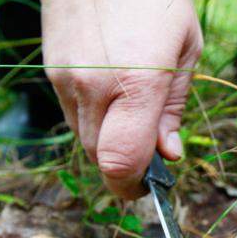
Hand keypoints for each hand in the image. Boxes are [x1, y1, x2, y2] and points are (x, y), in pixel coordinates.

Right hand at [41, 0, 201, 198]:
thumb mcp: (185, 49)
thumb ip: (172, 108)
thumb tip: (167, 154)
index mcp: (137, 82)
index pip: (120, 162)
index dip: (131, 186)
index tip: (146, 188)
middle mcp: (93, 86)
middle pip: (100, 158)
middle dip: (124, 166)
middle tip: (148, 153)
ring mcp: (65, 77)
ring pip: (82, 138)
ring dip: (107, 142)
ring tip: (131, 114)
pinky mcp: (51, 69)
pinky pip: (71, 113)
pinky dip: (92, 119)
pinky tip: (110, 94)